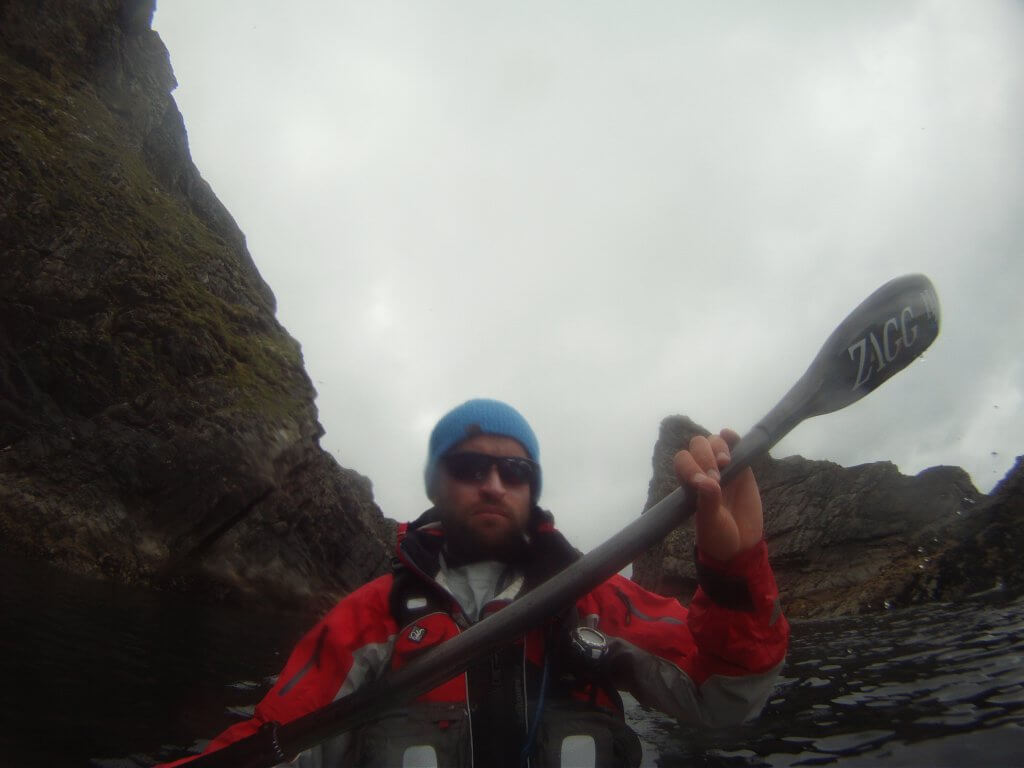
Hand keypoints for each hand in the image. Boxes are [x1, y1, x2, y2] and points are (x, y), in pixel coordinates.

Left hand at [673, 429, 762, 561]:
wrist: (741, 546)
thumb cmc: (718, 537)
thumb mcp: (710, 523)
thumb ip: (708, 502)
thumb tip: (706, 481)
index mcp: (690, 483)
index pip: (682, 461)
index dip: (690, 466)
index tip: (702, 482)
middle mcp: (704, 471)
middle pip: (697, 445)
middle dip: (705, 457)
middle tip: (717, 478)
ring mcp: (724, 468)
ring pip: (714, 441)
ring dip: (717, 447)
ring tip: (726, 463)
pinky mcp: (743, 467)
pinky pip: (735, 444)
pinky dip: (731, 437)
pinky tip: (731, 438)